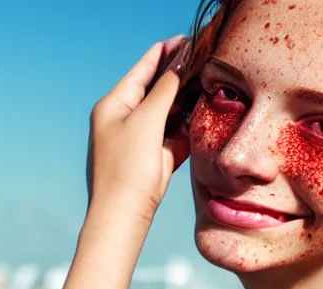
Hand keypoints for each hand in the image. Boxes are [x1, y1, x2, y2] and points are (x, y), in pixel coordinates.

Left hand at [86, 36, 190, 219]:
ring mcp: (141, 139)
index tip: (188, 39)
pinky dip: (186, 125)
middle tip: (205, 62)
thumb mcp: (145, 122)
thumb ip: (164, 91)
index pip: (143, 70)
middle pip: (157, 90)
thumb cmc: (127, 168)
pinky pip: (173, 134)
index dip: (165, 53)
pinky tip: (201, 114)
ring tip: (208, 84)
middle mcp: (126, 119)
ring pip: (167, 113)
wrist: (124, 215)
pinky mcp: (154, 157)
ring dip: (185, 101)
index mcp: (114, 105)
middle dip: (180, 77)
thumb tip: (179, 64)